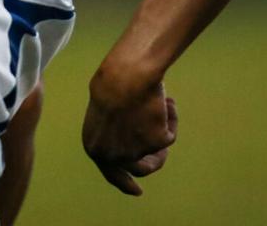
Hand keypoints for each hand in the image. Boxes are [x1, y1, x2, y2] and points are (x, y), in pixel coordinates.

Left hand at [81, 77, 177, 196]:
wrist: (126, 75)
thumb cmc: (112, 82)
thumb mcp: (104, 110)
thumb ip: (113, 130)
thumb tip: (131, 137)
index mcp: (95, 148)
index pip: (112, 174)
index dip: (125, 183)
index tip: (138, 191)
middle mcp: (114, 156)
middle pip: (140, 168)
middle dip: (154, 160)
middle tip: (162, 151)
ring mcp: (135, 152)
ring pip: (158, 147)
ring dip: (161, 127)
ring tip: (161, 101)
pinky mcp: (157, 144)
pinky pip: (170, 134)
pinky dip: (171, 117)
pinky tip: (166, 100)